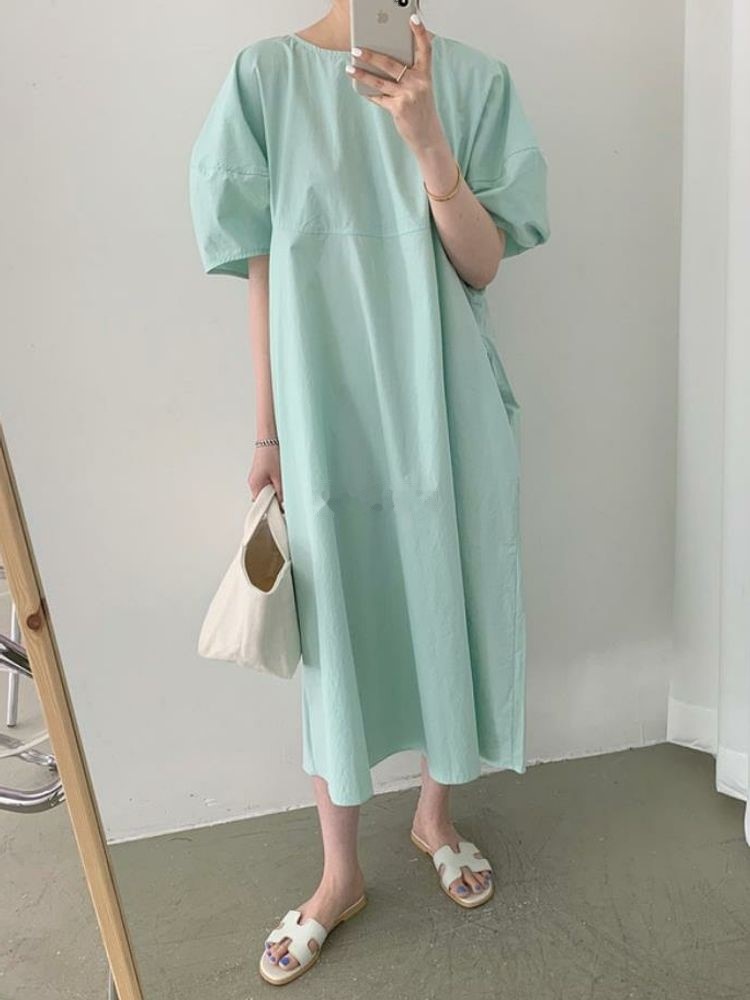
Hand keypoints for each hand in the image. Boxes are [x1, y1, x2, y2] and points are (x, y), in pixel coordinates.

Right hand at [248, 443, 283, 510]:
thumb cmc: (271, 453)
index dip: (272, 510)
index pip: (262, 506)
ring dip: (274, 492)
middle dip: (274, 500)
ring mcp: (256, 478)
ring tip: (283, 485)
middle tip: (284, 498)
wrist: (269, 437)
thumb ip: (280, 492)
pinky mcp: (260, 473)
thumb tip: (282, 504)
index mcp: (255, 486)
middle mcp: (253, 483)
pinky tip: (280, 479)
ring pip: (266, 492)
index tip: (281, 512)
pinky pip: (267, 484)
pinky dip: (273, 485)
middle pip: (264, 500)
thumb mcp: (279, 476)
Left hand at [347, 16, 444, 154]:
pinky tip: (358, 86)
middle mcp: (418, 83)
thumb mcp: (420, 88)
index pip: (425, 49)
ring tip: (349, 67)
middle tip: (356, 49)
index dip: (420, 33)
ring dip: (362, 74)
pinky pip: (379, 98)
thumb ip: (408, 74)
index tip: (412, 19)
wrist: (427, 135)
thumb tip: (382, 62)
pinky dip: (368, 93)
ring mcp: (408, 96)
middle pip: (391, 64)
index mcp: (425, 75)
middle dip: (371, 56)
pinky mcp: (398, 108)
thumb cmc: (420, 108)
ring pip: (380, 81)